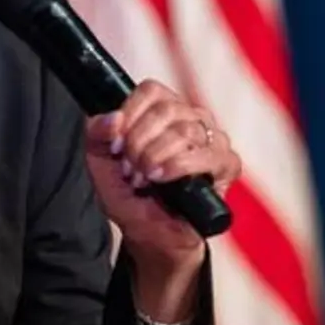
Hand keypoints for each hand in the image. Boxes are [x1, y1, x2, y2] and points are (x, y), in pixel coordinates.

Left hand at [84, 80, 241, 269]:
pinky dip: (179, 167)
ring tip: (145, 178)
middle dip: (139, 142)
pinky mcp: (227, 164)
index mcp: (162, 110)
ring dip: (155, 157)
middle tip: (130, 168)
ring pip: (185, 130)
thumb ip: (96, 136)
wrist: (150, 234)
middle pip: (166, 110)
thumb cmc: (129, 196)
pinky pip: (208, 155)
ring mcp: (213, 139)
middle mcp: (191, 118)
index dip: (130, 114)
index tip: (116, 143)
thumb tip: (112, 118)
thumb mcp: (100, 164)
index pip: (151, 91)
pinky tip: (163, 179)